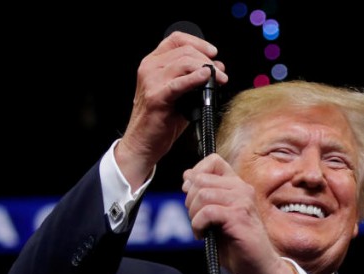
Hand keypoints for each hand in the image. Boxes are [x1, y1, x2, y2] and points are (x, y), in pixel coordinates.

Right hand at [114, 30, 227, 190]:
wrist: (142, 143)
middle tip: (221, 73)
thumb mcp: (177, 93)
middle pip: (184, 51)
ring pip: (184, 62)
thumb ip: (193, 78)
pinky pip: (179, 83)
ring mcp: (151, 81)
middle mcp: (149, 68)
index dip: (198, 42)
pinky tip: (206, 79)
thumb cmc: (160, 120)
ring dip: (207, 69)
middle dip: (207, 60)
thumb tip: (217, 67)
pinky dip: (195, 79)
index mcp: (152, 63)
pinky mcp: (156, 97)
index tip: (213, 52)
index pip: (176, 39)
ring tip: (219, 79)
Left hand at [182, 154, 297, 273]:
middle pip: (201, 179)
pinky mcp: (240, 217)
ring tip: (201, 229)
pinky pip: (208, 212)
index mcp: (237, 186)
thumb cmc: (238, 245)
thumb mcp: (217, 216)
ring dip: (194, 215)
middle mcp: (242, 189)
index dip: (196, 173)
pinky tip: (204, 235)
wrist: (259, 268)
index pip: (213, 160)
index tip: (192, 194)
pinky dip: (199, 225)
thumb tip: (187, 176)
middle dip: (190, 201)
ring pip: (202, 195)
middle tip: (197, 219)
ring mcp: (242, 202)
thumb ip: (204, 195)